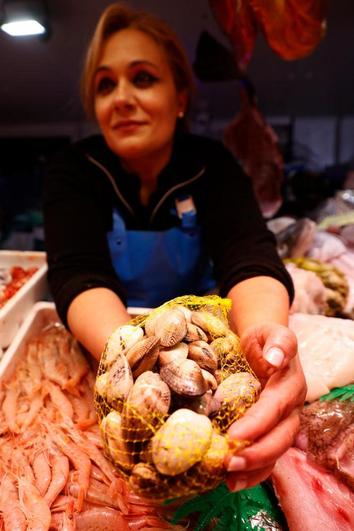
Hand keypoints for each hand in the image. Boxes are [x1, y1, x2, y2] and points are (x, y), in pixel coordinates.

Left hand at [224, 322, 306, 491]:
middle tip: (229, 463)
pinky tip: (232, 482)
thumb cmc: (263, 339)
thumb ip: (279, 341)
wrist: (265, 345)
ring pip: (275, 452)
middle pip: (280, 437)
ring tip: (230, 480)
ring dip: (254, 469)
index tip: (234, 435)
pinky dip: (253, 473)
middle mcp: (290, 408)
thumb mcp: (270, 331)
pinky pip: (268, 457)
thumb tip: (277, 358)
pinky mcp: (272, 431)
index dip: (257, 424)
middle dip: (256, 454)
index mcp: (289, 385)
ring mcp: (283, 423)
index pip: (274, 408)